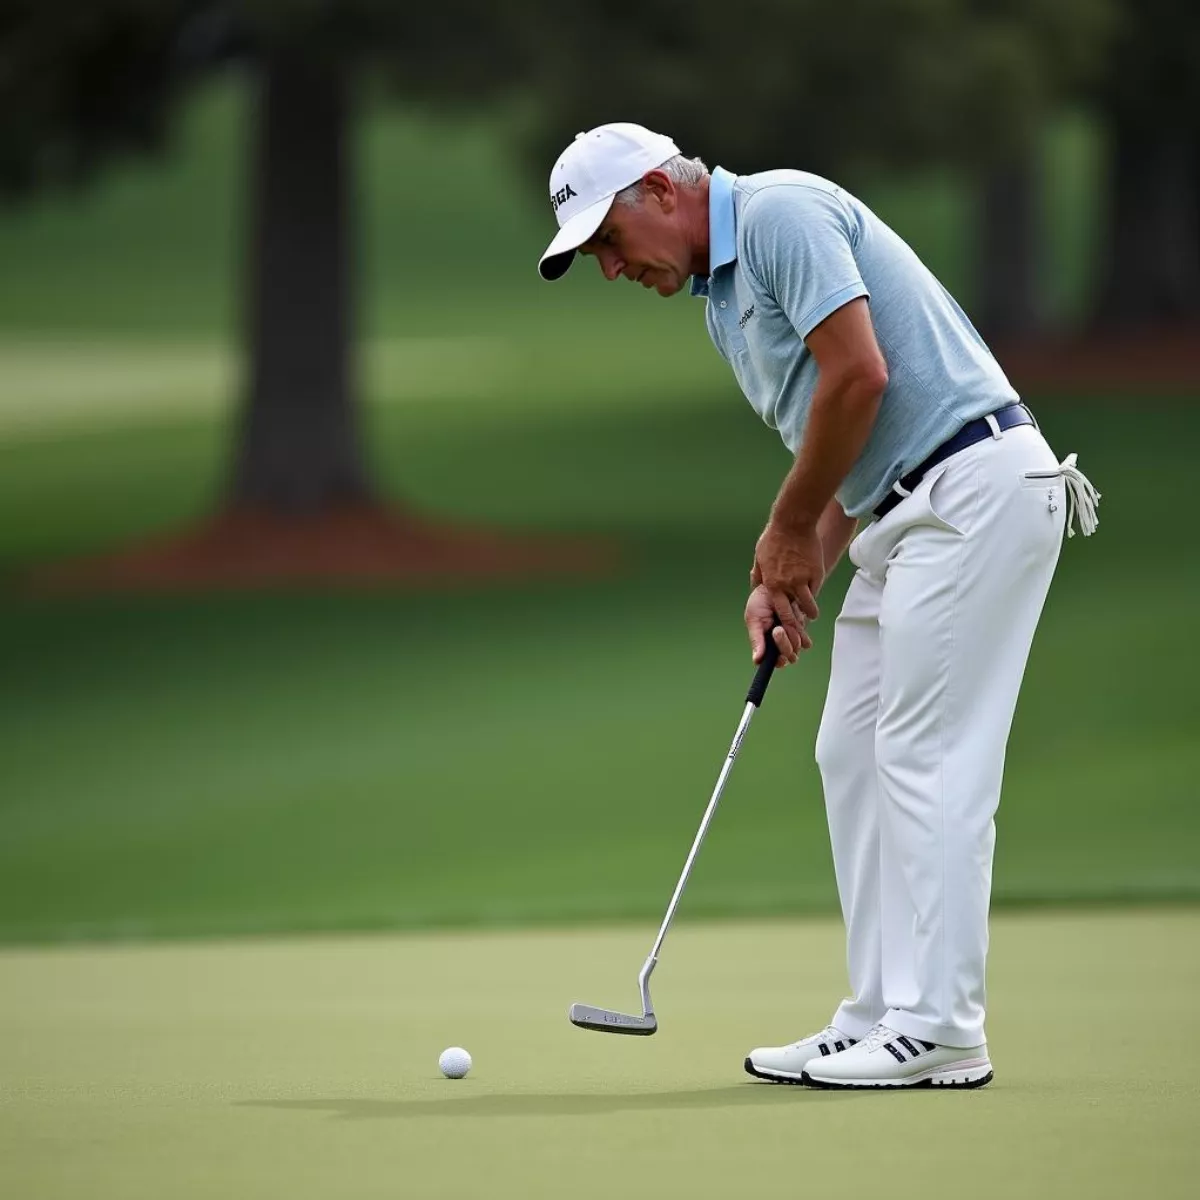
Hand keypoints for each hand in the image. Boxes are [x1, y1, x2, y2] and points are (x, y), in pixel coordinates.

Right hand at [745, 584, 812, 666]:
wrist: (777, 585)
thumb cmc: (760, 602)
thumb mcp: (753, 619)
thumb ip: (756, 640)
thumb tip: (757, 659)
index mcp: (765, 644)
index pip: (774, 662)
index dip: (778, 660)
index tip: (777, 654)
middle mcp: (779, 644)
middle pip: (788, 656)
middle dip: (783, 643)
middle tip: (778, 629)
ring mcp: (791, 638)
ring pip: (797, 648)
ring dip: (792, 636)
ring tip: (785, 621)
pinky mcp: (801, 631)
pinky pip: (805, 640)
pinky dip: (801, 631)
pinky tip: (793, 620)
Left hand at [750, 520, 823, 658]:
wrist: (793, 523)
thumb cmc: (774, 539)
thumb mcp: (760, 557)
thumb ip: (759, 574)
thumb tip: (755, 585)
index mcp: (771, 583)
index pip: (778, 611)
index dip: (784, 622)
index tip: (786, 627)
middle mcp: (787, 585)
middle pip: (794, 613)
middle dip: (798, 625)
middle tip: (801, 629)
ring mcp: (802, 579)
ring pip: (809, 604)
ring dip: (810, 611)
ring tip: (812, 614)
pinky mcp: (816, 572)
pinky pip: (816, 588)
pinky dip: (815, 591)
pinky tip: (814, 592)